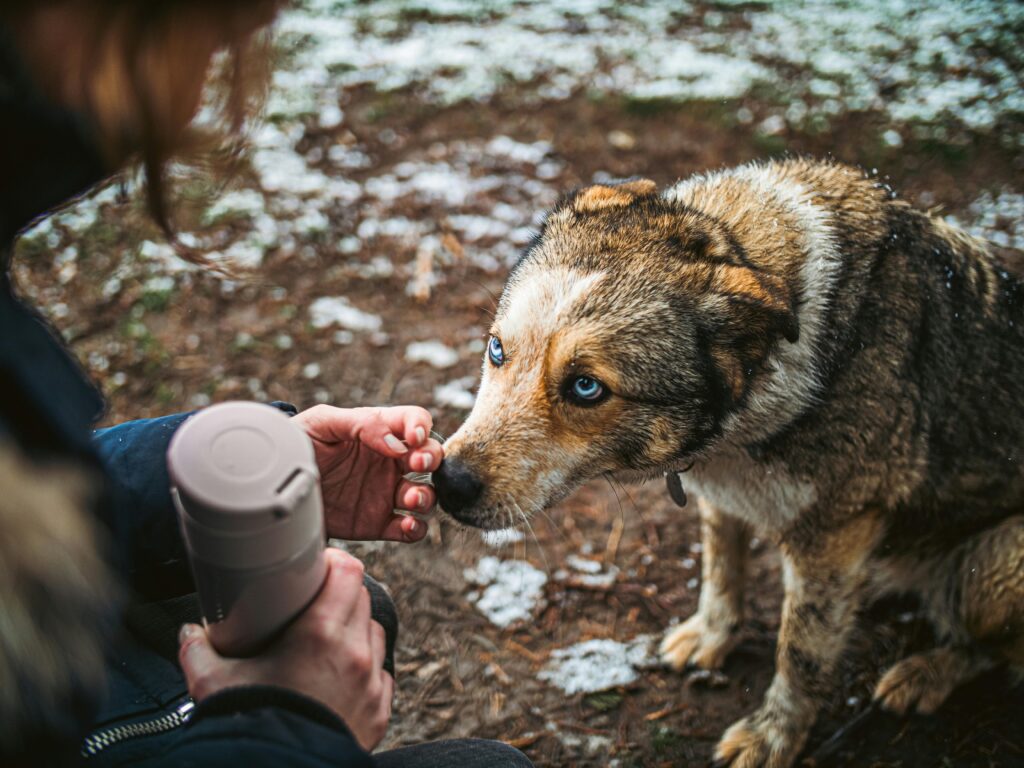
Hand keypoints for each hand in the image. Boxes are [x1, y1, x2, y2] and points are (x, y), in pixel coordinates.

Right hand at [179, 549, 392, 750]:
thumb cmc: (250, 726)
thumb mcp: (214, 683)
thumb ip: (198, 650)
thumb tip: (189, 633)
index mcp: (320, 634)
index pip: (349, 573)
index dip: (335, 564)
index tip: (319, 567)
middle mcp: (354, 654)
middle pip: (362, 600)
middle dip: (341, 595)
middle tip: (315, 602)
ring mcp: (371, 684)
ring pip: (375, 634)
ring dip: (356, 629)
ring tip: (328, 638)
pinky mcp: (378, 711)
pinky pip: (381, 674)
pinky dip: (366, 668)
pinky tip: (341, 674)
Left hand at [292, 404, 442, 541]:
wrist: (275, 486)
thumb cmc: (298, 444)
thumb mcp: (322, 423)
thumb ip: (361, 424)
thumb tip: (397, 444)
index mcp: (379, 431)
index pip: (414, 420)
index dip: (422, 426)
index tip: (414, 437)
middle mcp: (388, 461)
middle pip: (429, 456)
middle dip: (431, 458)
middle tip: (416, 463)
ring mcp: (385, 493)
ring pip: (425, 493)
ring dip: (426, 495)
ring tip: (409, 498)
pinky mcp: (378, 523)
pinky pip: (410, 528)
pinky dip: (416, 528)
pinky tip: (406, 524)